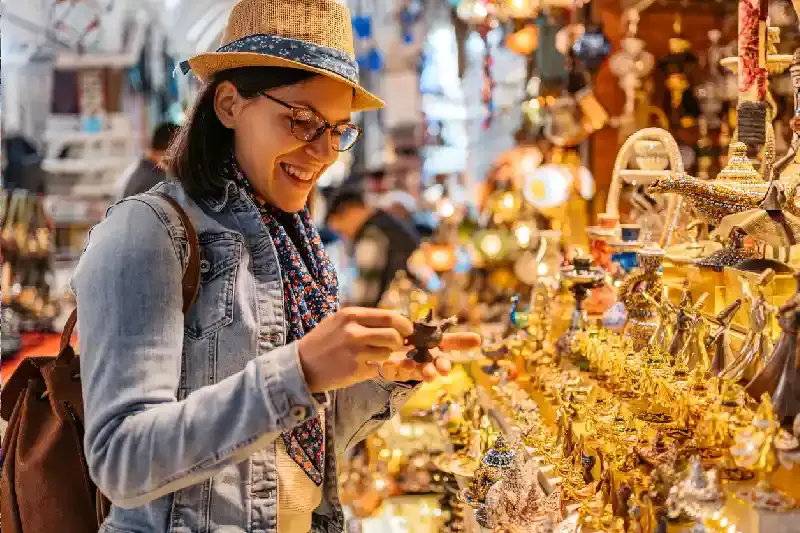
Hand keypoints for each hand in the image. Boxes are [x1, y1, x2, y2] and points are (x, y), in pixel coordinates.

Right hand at [297, 307, 412, 392]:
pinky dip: (374, 368)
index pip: (389, 316)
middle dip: (400, 342)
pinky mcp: (355, 371)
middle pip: (394, 336)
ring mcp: (355, 353)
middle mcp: (353, 332)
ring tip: (372, 355)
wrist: (301, 366)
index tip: (408, 330)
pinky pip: (377, 368)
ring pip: (388, 353)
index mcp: (350, 315)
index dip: (404, 324)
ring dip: (385, 355)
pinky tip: (362, 366)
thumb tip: (396, 320)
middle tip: (396, 345)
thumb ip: (364, 319)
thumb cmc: (323, 341)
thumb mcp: (339, 321)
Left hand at [376, 332, 481, 382]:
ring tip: (407, 364)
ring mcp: (405, 367)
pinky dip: (389, 366)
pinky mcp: (390, 369)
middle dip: (429, 372)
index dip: (443, 366)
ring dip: (409, 368)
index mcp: (433, 357)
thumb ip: (456, 341)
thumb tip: (480, 340)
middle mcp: (421, 364)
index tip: (445, 369)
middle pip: (426, 369)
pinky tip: (388, 362)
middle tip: (429, 374)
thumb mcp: (438, 340)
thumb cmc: (421, 346)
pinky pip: (389, 368)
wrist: (396, 351)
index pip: (441, 361)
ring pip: (409, 369)